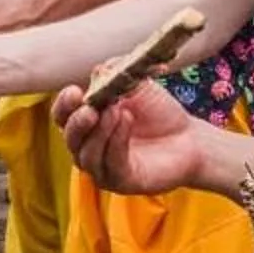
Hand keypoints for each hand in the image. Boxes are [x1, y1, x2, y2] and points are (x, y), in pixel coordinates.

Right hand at [56, 81, 220, 197]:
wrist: (190, 138)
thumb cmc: (159, 113)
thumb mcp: (137, 86)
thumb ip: (117, 75)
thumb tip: (99, 70)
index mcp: (86, 124)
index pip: (63, 117)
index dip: (64, 105)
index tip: (74, 90)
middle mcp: (88, 148)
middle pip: (70, 138)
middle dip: (77, 122)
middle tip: (91, 108)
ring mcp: (103, 168)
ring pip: (87, 155)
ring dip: (100, 132)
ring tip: (117, 111)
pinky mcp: (122, 182)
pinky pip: (111, 164)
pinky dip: (116, 142)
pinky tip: (126, 121)